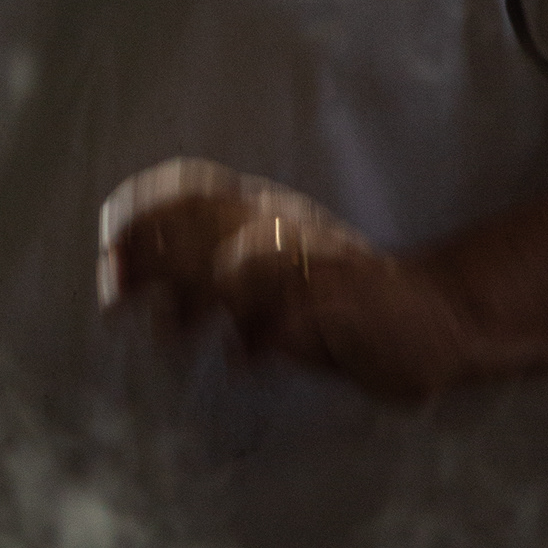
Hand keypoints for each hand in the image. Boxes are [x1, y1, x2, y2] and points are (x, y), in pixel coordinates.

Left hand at [97, 156, 462, 401]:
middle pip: (201, 222)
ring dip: (195, 297)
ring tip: (172, 333)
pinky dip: (261, 337)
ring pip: (239, 262)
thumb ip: (203, 283)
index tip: (108, 250)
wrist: (439, 316)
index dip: (143, 210)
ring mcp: (317, 261)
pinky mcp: (347, 303)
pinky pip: (292, 313)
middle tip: (117, 299)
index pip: (193, 187)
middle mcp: (286, 227)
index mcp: (264, 213)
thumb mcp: (266, 282)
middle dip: (151, 258)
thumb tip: (132, 296)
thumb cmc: (335, 304)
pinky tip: (247, 361)